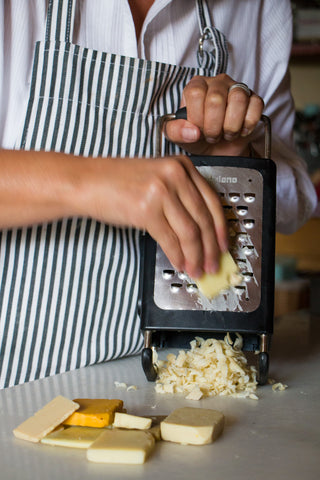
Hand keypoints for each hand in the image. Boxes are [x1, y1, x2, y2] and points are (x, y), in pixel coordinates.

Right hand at [80, 155, 227, 278]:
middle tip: (214, 263)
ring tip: (198, 269)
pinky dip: (178, 256)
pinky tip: (180, 264)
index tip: (224, 244)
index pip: (212, 200)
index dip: (220, 228)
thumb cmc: (117, 182)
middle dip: (211, 248)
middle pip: (203, 219)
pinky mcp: (146, 209)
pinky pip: (170, 240)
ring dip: (196, 256)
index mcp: (181, 165)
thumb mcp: (156, 178)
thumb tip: (200, 230)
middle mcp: (175, 175)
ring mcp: (161, 191)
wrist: (87, 182)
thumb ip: (180, 195)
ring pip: (190, 232)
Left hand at [165, 73, 263, 155]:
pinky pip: (256, 105)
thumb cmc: (198, 137)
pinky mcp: (254, 99)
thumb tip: (191, 131)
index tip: (198, 130)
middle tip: (212, 135)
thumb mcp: (179, 136)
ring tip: (226, 134)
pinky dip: (248, 124)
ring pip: (238, 99)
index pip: (195, 94)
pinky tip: (241, 131)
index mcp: (196, 86)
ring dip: (231, 126)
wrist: (217, 150)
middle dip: (213, 126)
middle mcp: (216, 83)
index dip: (197, 118)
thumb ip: (175, 131)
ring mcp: (237, 88)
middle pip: (216, 99)